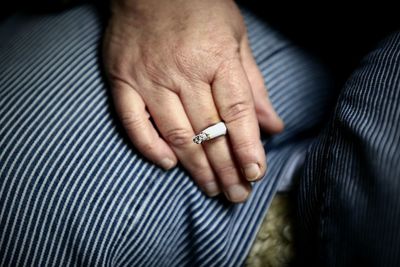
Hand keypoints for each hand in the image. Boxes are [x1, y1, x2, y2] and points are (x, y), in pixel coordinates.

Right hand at [103, 0, 283, 202]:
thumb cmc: (200, 8)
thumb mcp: (237, 38)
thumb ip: (253, 85)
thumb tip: (272, 126)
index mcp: (217, 57)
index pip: (237, 112)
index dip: (247, 147)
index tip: (255, 174)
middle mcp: (182, 70)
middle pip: (208, 130)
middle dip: (225, 167)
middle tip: (236, 194)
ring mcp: (149, 76)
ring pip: (175, 133)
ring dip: (195, 166)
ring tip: (211, 188)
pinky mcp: (122, 79)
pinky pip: (133, 121)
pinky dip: (149, 147)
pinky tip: (168, 165)